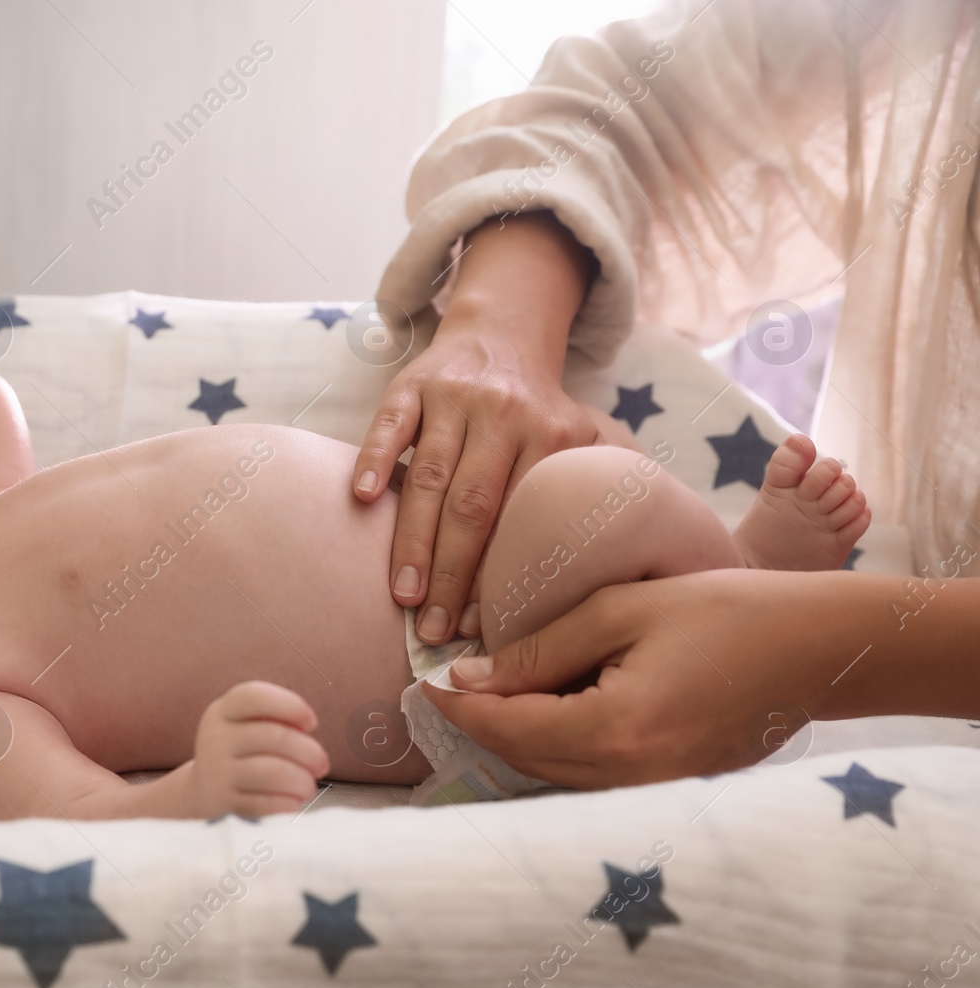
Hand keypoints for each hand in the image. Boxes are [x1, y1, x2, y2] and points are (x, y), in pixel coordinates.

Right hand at [189, 680, 330, 818]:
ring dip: (302, 781)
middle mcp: (215, 738)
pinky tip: (293, 802)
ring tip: (308, 786)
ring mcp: (216, 772)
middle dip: (309, 752)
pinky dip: (288, 803)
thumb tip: (308, 726)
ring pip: (274, 772)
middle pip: (274, 737)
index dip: (291, 706)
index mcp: (223, 711)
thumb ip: (276, 720)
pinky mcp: (222, 803)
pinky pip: (266, 803)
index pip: (255, 696)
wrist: (205, 792)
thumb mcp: (248, 727)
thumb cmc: (242, 754)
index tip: (312, 723)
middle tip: (322, 764)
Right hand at [356, 212, 598, 645]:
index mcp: (552, 433)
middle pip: (472, 506)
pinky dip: (373, 459)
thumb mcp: (589, 436)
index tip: (486, 628)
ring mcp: (453, 398)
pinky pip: (390, 425)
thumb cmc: (539, 410)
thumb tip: (647, 554)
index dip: (503, 575)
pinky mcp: (411, 385)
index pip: (524, 517)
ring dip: (411, 540)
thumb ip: (613, 482)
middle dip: (451, 574)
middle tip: (435, 630)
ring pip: (427, 476)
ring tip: (402, 596)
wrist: (499, 336)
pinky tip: (360, 500)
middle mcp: (504, 414)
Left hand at [422, 569, 856, 787]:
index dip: (458, 705)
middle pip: (522, 759)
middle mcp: (628, 777)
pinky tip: (540, 710)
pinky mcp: (668, 789)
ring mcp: (651, 791)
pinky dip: (553, 748)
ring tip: (482, 693)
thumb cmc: (724, 612)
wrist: (818, 649)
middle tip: (442, 686)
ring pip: (551, 775)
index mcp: (614, 730)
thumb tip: (467, 675)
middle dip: (478, 723)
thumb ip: (540, 649)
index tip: (423, 680)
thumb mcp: (622, 612)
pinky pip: (587, 778)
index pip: (507, 726)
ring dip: (512, 738)